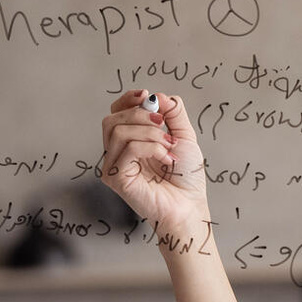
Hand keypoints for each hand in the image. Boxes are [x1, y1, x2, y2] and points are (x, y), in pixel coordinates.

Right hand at [101, 90, 209, 238]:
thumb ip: (173, 113)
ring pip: (118, 131)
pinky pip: (128, 149)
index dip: (128, 100)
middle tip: (163, 124)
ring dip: (150, 132)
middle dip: (140, 114)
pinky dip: (152, 147)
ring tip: (168, 145)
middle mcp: (117, 154)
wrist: (189, 205)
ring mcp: (114, 167)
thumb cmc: (185, 177)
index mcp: (129, 142)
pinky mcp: (117, 178)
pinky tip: (166, 158)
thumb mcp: (184, 135)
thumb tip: (157, 96)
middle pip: (112, 119)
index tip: (146, 96)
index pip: (115, 112)